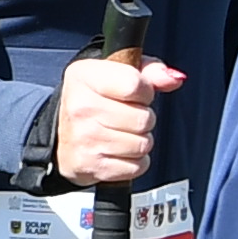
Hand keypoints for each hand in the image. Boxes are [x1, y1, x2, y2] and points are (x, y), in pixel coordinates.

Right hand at [53, 50, 185, 189]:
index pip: (135, 85)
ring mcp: (84, 139)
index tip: (137, 94)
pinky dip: (134, 162)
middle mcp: (80, 107)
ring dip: (140, 141)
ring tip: (122, 134)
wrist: (62, 137)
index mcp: (84, 76)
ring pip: (142, 144)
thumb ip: (150, 71)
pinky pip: (136, 167)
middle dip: (144, 119)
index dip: (146, 92)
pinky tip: (118, 152)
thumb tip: (175, 79)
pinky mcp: (90, 166)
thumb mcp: (118, 74)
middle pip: (143, 119)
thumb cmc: (95, 101)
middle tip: (127, 117)